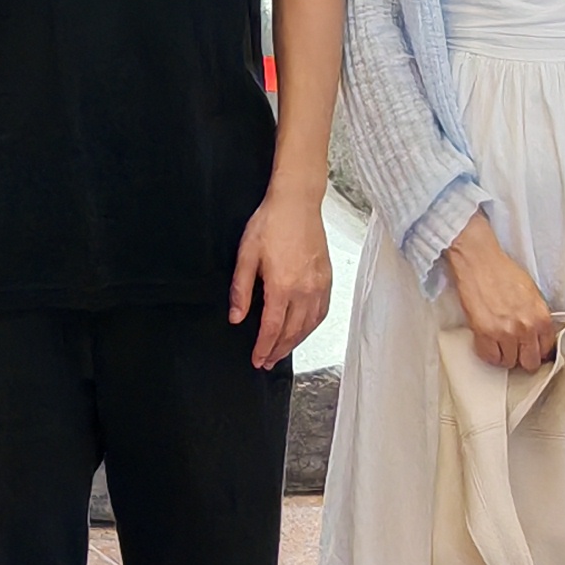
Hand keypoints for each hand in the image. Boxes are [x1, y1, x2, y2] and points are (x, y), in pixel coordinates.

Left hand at [229, 182, 331, 370]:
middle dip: (278, 350)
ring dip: (295, 343)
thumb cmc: (271, 223)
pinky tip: (303, 330)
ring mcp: (319, 285)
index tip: (257, 359)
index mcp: (282, 286)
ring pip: (309, 326)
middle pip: (292, 332)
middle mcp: (304, 290)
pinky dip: (311, 327)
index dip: (264, 347)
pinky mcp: (327, 279)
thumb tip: (237, 317)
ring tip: (281, 351)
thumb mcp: (246, 254)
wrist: (297, 202)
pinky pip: (321, 312)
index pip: (273, 328)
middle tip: (266, 361)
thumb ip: (241, 289)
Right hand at [443, 217, 557, 374]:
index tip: (531, 349)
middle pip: (530, 363)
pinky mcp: (484, 333)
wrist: (479, 260)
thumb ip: (537, 317)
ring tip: (499, 342)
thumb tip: (537, 335)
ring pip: (509, 363)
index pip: (547, 350)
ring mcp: (505, 332)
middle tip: (515, 349)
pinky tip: (488, 343)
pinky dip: (488, 354)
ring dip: (504, 355)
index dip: (538, 351)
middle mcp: (526, 327)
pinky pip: (490, 357)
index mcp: (541, 317)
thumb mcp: (532, 293)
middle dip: (523, 357)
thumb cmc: (502, 271)